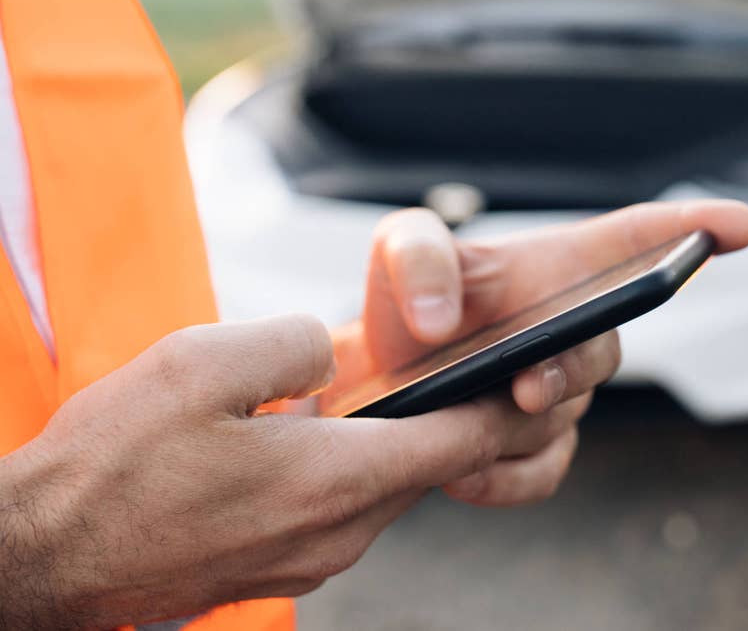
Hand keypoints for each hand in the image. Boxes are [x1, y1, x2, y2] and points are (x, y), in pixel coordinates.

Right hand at [0, 315, 575, 627]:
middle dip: (455, 417)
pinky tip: (314, 435)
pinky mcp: (278, 568)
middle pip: (431, 467)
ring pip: (386, 488)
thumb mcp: (201, 365)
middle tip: (467, 366)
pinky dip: (351, 469)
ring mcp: (308, 559)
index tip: (532, 369)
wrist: (40, 558)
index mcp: (332, 481)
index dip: (504, 401)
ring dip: (396, 442)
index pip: (462, 441)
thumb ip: (291, 345)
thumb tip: (328, 353)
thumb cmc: (110, 466)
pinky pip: (343, 509)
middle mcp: (336, 533)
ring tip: (383, 393)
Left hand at [339, 200, 747, 505]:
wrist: (377, 380)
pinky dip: (502, 477)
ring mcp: (564, 393)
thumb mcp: (401, 254)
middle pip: (604, 349)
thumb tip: (444, 320)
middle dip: (570, 370)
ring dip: (511, 424)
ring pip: (565, 416)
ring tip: (450, 421)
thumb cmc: (406, 301)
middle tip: (525, 387)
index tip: (742, 225)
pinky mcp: (541, 450)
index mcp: (560, 267)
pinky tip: (460, 471)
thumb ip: (419, 259)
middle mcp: (577, 328)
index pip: (639, 239)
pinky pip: (545, 472)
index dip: (694, 228)